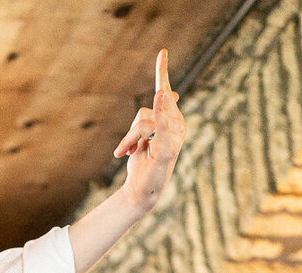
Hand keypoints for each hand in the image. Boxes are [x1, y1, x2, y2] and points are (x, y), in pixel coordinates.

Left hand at [113, 50, 186, 216]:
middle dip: (130, 131)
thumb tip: (167, 93)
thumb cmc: (143, 165)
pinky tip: (161, 95)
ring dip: (128, 139)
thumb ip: (152, 116)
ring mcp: (175, 136)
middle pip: (145, 112)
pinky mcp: (168, 148)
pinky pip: (160, 126)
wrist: (140, 192)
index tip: (162, 51)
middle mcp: (177, 125)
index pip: (165, 93)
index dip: (162, 71)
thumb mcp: (144, 136)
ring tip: (128, 154)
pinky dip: (160, 111)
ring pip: (142, 121)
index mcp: (172, 120)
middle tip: (124, 150)